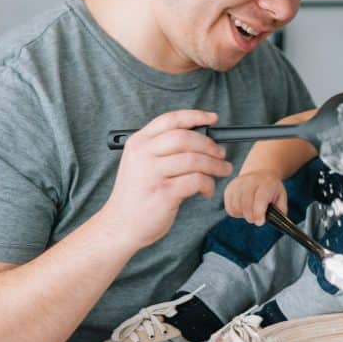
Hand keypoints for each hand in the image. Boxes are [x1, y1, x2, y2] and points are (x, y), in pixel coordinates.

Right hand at [102, 110, 232, 248]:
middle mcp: (143, 154)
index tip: (213, 119)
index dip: (195, 116)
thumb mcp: (140, 163)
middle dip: (210, 145)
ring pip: (194, 160)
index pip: (170, 120)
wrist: (120, 225)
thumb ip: (163, 148)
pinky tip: (206, 190)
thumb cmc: (137, 194)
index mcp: (138, 143)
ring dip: (215, 165)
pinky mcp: (163, 193)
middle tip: (221, 154)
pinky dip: (208, 184)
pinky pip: (196, 181)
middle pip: (185, 138)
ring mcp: (152, 174)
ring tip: (223, 170)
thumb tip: (202, 139)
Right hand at [224, 170, 286, 225]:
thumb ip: (281, 209)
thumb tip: (276, 220)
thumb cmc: (271, 188)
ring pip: (235, 206)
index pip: (260, 198)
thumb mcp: (281, 196)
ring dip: (242, 215)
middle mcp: (250, 181)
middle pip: (246, 204)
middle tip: (256, 219)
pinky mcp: (229, 188)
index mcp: (266, 183)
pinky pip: (228, 207)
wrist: (260, 173)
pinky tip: (242, 210)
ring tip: (250, 212)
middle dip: (250, 217)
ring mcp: (237, 184)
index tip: (260, 222)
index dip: (259, 212)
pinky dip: (235, 212)